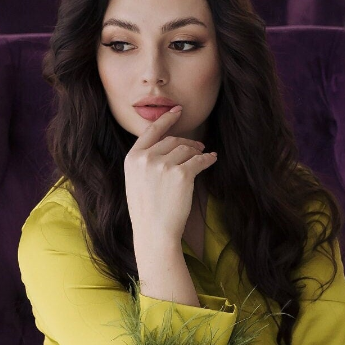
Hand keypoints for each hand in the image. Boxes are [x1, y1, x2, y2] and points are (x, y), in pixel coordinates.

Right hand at [124, 105, 217, 245]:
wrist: (154, 233)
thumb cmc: (146, 212)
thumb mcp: (136, 182)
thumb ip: (145, 162)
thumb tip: (167, 146)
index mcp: (132, 158)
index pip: (152, 131)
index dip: (166, 119)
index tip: (178, 111)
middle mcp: (146, 159)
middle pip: (172, 140)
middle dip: (187, 143)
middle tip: (198, 147)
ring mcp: (163, 166)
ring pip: (186, 149)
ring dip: (197, 152)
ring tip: (202, 156)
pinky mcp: (181, 175)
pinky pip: (199, 161)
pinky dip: (207, 159)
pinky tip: (212, 159)